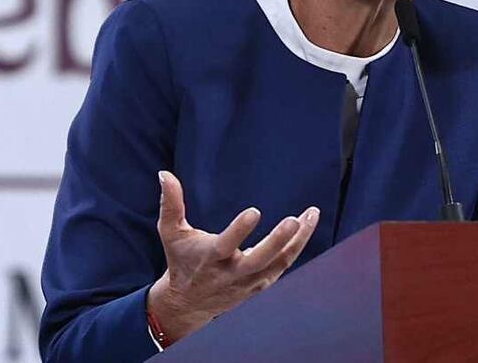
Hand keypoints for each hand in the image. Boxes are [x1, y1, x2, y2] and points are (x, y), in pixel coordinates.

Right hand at [147, 170, 319, 342]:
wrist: (187, 304)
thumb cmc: (181, 260)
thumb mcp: (171, 233)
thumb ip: (170, 204)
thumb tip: (165, 174)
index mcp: (210, 258)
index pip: (226, 245)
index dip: (239, 230)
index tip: (254, 211)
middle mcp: (231, 273)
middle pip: (258, 260)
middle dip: (277, 241)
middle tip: (294, 220)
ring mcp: (249, 282)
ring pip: (279, 263)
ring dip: (298, 240)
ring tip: (312, 214)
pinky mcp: (261, 286)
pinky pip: (284, 266)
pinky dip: (297, 247)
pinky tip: (307, 225)